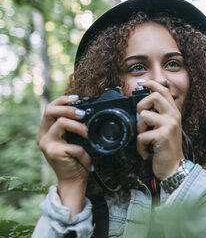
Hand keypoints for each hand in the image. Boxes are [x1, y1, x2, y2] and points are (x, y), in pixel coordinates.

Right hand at [37, 95, 90, 213]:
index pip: (50, 108)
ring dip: (79, 127)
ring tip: (88, 134)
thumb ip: (75, 126)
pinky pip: (74, 145)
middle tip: (82, 113)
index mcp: (47, 130)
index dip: (63, 100)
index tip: (77, 99)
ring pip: (62, 123)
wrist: (73, 180)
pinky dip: (84, 151)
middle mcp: (43, 136)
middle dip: (68, 108)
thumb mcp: (74, 139)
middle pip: (49, 110)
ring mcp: (47, 144)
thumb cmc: (76, 159)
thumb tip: (88, 112)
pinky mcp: (54, 153)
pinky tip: (86, 158)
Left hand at [135, 80, 184, 180]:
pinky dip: (140, 147)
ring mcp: (169, 125)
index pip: (164, 91)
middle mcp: (173, 116)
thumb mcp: (166, 128)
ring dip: (139, 130)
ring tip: (145, 139)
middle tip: (141, 120)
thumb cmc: (166, 148)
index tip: (143, 83)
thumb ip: (158, 116)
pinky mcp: (162, 136)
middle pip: (154, 96)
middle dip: (141, 106)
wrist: (174, 168)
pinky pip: (141, 136)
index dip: (152, 84)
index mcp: (174, 113)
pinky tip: (147, 152)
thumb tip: (141, 108)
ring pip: (143, 116)